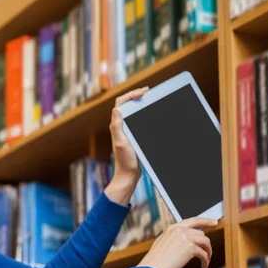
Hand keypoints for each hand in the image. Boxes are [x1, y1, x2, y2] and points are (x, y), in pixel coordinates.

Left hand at [105, 87, 148, 204]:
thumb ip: (117, 127)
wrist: (128, 175)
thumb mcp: (122, 143)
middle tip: (148, 91)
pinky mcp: (132, 137)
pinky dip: (142, 114)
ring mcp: (126, 132)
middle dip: (135, 95)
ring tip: (150, 99)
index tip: (143, 92)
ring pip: (131, 112)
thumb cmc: (125, 161)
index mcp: (116, 126)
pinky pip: (136, 121)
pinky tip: (151, 115)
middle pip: (126, 105)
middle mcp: (119, 127)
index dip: (130, 95)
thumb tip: (116, 109)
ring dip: (139, 104)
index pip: (120, 104)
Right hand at [137, 217, 216, 267]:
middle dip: (207, 242)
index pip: (192, 220)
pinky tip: (204, 266)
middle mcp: (179, 230)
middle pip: (201, 233)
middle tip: (210, 251)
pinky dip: (206, 260)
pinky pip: (204, 253)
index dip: (205, 221)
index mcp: (171, 228)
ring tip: (206, 261)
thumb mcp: (162, 245)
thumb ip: (173, 240)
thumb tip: (185, 243)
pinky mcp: (190, 248)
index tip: (214, 222)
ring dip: (208, 252)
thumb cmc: (155, 262)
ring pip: (205, 241)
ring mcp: (184, 237)